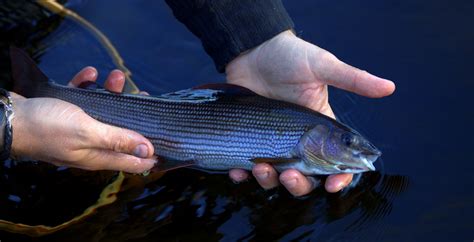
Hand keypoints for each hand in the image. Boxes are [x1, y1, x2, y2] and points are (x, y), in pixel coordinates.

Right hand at [11, 67, 155, 172]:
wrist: (9, 118)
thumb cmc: (48, 127)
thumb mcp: (89, 133)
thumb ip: (119, 140)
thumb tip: (148, 151)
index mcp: (101, 155)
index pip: (135, 161)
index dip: (153, 153)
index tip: (170, 141)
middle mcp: (93, 144)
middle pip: (123, 132)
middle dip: (135, 114)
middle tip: (144, 96)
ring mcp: (80, 129)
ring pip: (105, 112)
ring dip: (112, 93)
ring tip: (115, 76)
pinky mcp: (67, 114)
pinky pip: (84, 99)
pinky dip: (88, 86)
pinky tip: (89, 74)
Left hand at [225, 30, 394, 195]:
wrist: (252, 49)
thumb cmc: (289, 56)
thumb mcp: (322, 66)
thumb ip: (353, 79)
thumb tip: (390, 87)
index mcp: (319, 128)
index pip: (335, 161)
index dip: (338, 177)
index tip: (332, 184)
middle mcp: (297, 140)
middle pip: (304, 176)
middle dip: (299, 183)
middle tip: (291, 176)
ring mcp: (271, 142)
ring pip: (274, 176)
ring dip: (269, 180)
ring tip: (261, 168)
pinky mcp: (248, 139)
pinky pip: (244, 166)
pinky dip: (241, 175)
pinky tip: (237, 172)